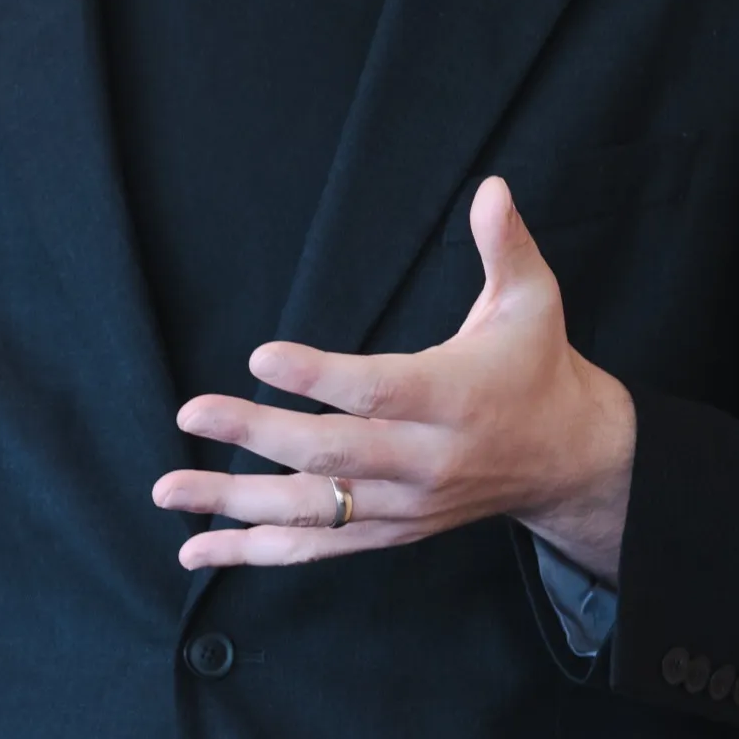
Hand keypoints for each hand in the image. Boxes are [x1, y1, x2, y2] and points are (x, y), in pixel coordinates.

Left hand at [153, 176, 634, 574]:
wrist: (570, 460)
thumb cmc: (538, 367)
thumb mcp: (533, 301)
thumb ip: (506, 245)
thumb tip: (491, 187)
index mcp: (455, 399)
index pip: (380, 392)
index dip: (320, 378)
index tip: (260, 357)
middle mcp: (426, 461)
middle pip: (333, 454)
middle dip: (256, 436)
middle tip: (191, 411)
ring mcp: (404, 505)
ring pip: (313, 511)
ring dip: (234, 504)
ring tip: (167, 491)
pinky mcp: (390, 532)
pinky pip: (316, 548)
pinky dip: (256, 551)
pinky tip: (196, 551)